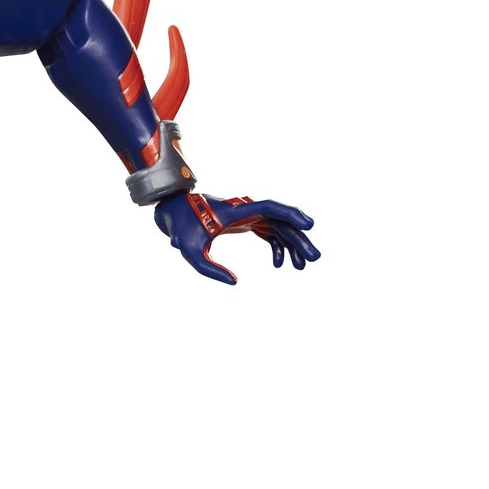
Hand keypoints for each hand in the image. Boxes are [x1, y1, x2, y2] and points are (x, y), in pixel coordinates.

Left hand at [154, 192, 318, 284]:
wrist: (173, 214)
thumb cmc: (180, 229)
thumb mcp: (189, 251)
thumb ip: (209, 269)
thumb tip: (235, 282)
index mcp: (235, 211)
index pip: (269, 207)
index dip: (290, 214)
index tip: (309, 225)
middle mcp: (245, 210)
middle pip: (280, 221)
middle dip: (299, 240)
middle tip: (315, 258)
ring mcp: (247, 216)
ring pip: (278, 228)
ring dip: (292, 245)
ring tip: (303, 266)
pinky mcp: (244, 223)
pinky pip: (268, 232)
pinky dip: (276, 246)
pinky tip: (278, 264)